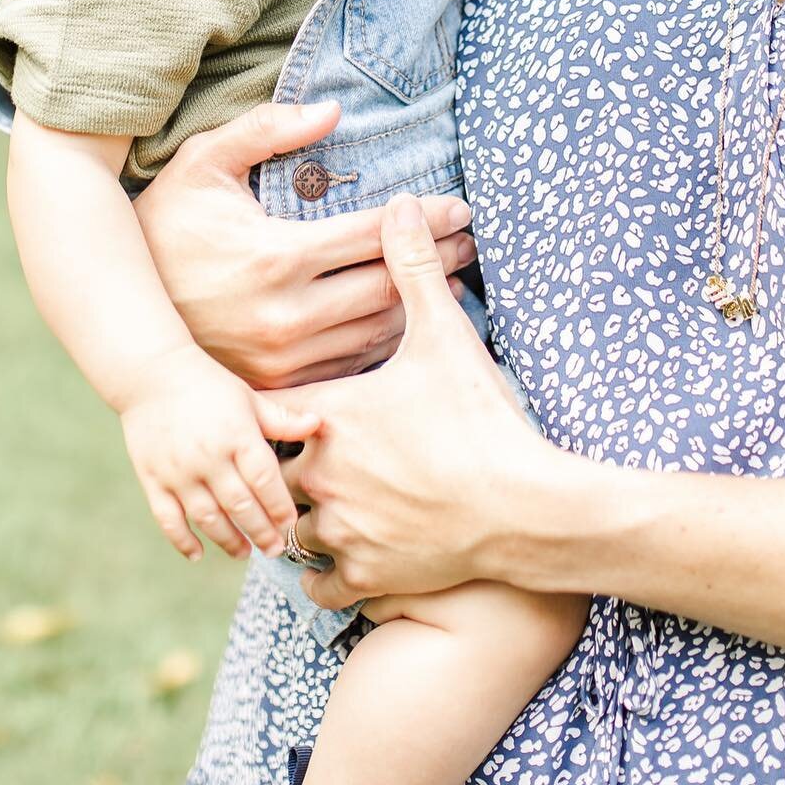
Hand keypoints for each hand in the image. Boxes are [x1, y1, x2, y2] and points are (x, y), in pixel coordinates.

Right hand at [118, 344, 317, 561]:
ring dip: (228, 541)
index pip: (264, 480)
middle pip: (241, 506)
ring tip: (243, 552)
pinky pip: (168, 519)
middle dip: (261, 533)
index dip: (279, 506)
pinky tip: (198, 554)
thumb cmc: (207, 384)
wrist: (150, 373)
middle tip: (275, 549)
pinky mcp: (152, 479)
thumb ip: (281, 419)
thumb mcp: (248, 397)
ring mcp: (178, 471)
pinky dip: (182, 540)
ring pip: (208, 518)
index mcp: (237, 435)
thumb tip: (318, 424)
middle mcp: (208, 457)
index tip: (290, 524)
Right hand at [134, 101, 478, 386]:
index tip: (460, 208)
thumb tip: (333, 110)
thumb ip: (267, 130)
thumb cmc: (166, 221)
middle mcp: (285, 314)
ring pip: (377, 331)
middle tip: (471, 241)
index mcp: (276, 256)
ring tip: (453, 276)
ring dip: (423, 303)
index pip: (374, 235)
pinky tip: (409, 317)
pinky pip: (352, 363)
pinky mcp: (278, 384)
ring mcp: (283, 357)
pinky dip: (387, 340)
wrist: (123, 301)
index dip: (426, 219)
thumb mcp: (205, 162)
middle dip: (439, 260)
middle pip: (389, 286)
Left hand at [277, 195, 547, 607]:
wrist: (524, 508)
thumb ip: (414, 269)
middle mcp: (318, 474)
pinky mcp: (361, 574)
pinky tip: (343, 554)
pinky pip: (318, 581)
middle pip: (271, 469)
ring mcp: (338, 528)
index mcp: (327, 415)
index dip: (268, 410)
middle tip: (298, 458)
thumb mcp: (446, 337)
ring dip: (305, 520)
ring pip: (292, 528)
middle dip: (285, 466)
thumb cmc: (481, 419)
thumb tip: (403, 203)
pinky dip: (327, 572)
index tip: (280, 408)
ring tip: (325, 507)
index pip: (260, 410)